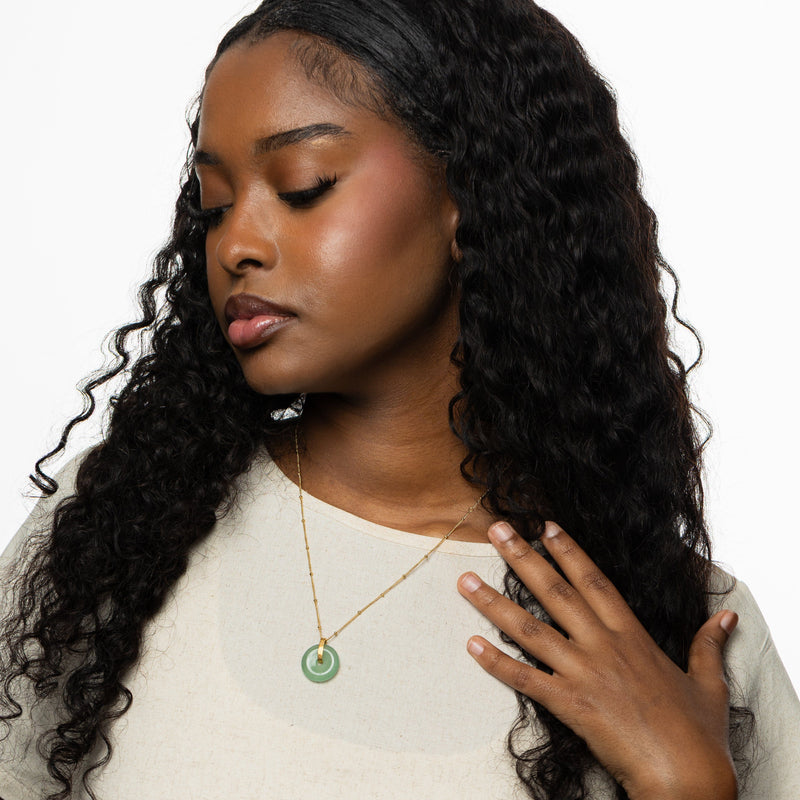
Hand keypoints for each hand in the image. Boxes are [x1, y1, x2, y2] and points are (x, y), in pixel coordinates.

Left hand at [458, 521, 737, 799]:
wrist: (687, 777)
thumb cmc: (698, 733)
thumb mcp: (708, 682)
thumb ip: (708, 645)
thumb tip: (725, 619)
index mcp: (631, 635)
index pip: (594, 581)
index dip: (568, 551)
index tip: (545, 526)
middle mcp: (602, 646)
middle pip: (554, 591)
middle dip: (522, 557)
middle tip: (495, 530)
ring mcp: (583, 673)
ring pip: (530, 630)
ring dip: (494, 604)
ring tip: (465, 582)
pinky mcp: (570, 704)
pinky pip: (526, 680)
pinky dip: (497, 664)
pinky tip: (472, 646)